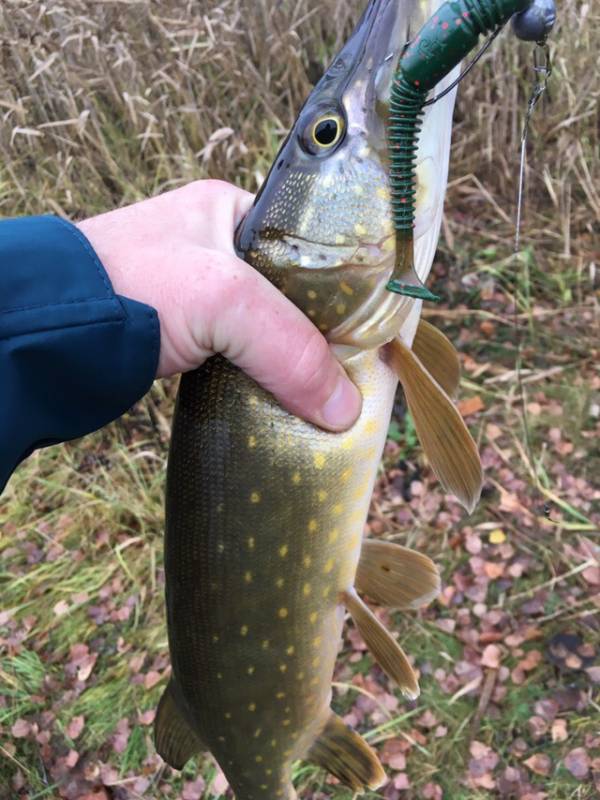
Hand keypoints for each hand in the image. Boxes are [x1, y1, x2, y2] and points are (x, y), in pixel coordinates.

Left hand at [77, 180, 360, 430]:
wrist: (45, 332)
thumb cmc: (130, 287)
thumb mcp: (225, 300)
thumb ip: (291, 347)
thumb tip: (346, 410)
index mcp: (232, 211)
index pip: (311, 246)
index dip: (343, 289)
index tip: (372, 332)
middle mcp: (217, 247)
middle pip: (292, 295)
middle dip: (319, 334)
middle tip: (354, 371)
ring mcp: (198, 295)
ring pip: (266, 331)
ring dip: (289, 362)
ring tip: (327, 392)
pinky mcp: (184, 337)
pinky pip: (241, 357)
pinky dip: (261, 379)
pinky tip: (283, 400)